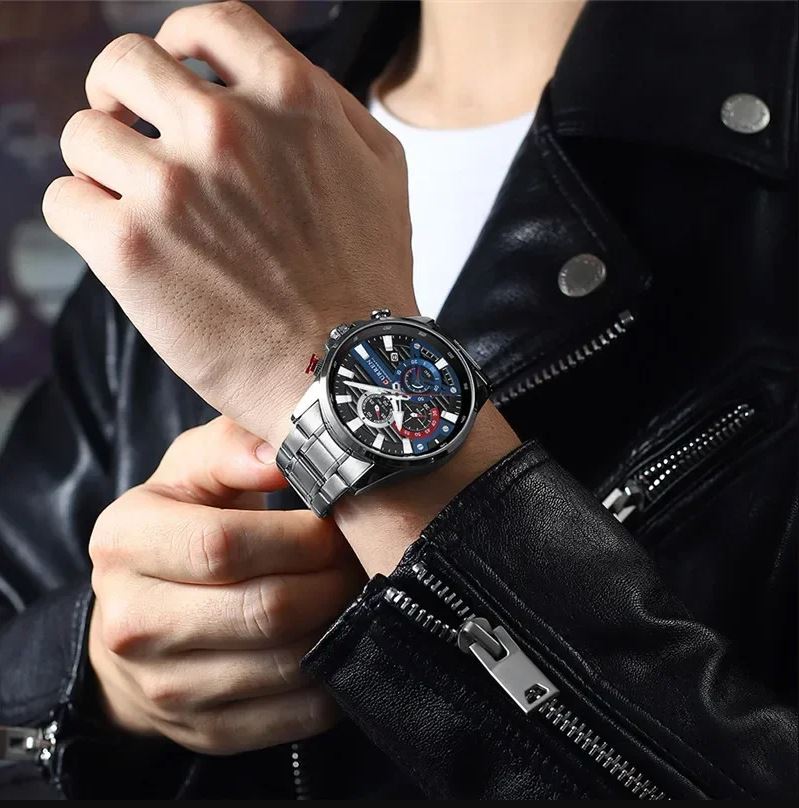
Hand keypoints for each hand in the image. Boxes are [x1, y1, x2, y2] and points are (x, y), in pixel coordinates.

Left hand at [43, 0, 416, 447]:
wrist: (346, 373)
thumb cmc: (368, 280)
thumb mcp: (381, 169)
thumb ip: (327, 106)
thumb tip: (268, 78)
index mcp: (290, 100)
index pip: (208, 24)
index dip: (181, 42)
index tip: (175, 74)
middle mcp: (226, 130)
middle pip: (124, 64)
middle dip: (119, 96)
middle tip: (129, 135)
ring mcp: (173, 188)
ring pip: (83, 134)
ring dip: (101, 166)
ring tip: (132, 206)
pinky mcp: (131, 249)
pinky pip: (64, 201)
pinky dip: (84, 219)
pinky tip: (121, 245)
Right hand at [88, 416, 363, 753]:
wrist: (140, 619)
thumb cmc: (183, 525)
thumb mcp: (194, 470)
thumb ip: (233, 446)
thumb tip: (282, 450)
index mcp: (124, 541)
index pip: (224, 544)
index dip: (298, 536)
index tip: (334, 523)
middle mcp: (131, 622)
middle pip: (264, 608)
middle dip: (331, 581)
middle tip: (357, 559)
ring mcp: (165, 687)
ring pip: (287, 664)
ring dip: (340, 626)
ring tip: (353, 593)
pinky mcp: (205, 731)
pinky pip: (296, 714)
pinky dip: (335, 677)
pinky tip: (341, 639)